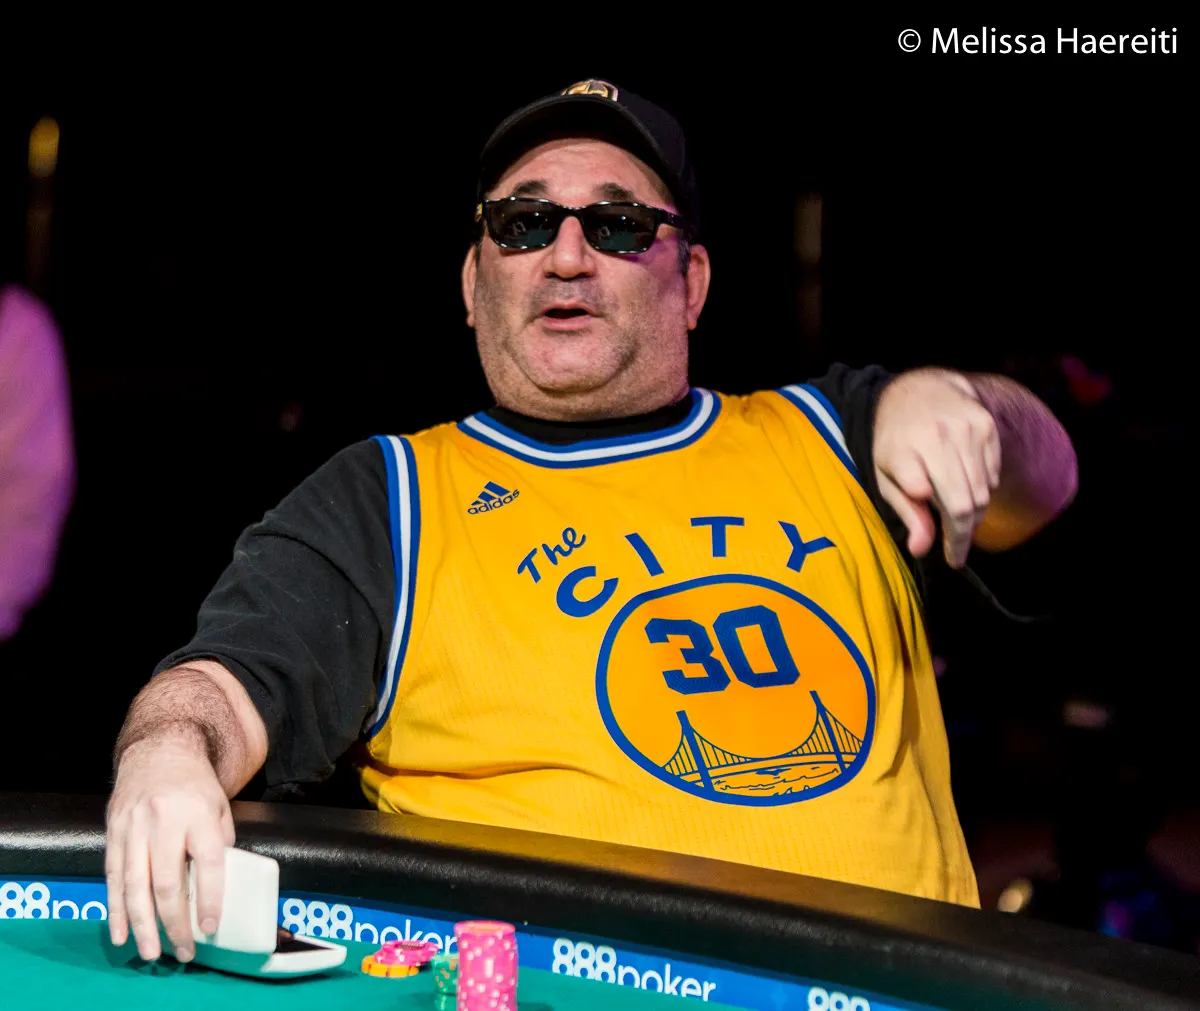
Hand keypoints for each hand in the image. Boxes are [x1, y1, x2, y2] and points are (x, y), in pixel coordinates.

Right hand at [105, 737, 234, 962]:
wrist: (159, 750)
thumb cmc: (195, 784)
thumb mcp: (219, 806)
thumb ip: (219, 843)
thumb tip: (216, 886)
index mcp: (198, 813)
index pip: (208, 862)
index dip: (210, 899)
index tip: (210, 927)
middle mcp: (164, 821)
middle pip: (167, 883)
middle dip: (174, 923)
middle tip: (182, 950)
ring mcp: (134, 827)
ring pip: (135, 886)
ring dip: (142, 925)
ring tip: (150, 952)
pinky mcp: (114, 831)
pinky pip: (112, 877)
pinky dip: (116, 908)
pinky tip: (121, 931)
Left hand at [873, 368, 1000, 567]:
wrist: (922, 390)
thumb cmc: (898, 441)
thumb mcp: (885, 476)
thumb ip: (906, 511)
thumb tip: (921, 549)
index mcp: (900, 451)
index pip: (921, 495)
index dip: (944, 532)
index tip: (950, 556)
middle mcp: (934, 438)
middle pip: (962, 503)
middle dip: (963, 535)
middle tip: (958, 551)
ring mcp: (964, 430)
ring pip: (982, 493)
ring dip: (974, 515)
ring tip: (958, 519)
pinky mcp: (986, 426)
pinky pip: (993, 476)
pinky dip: (983, 490)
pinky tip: (966, 485)